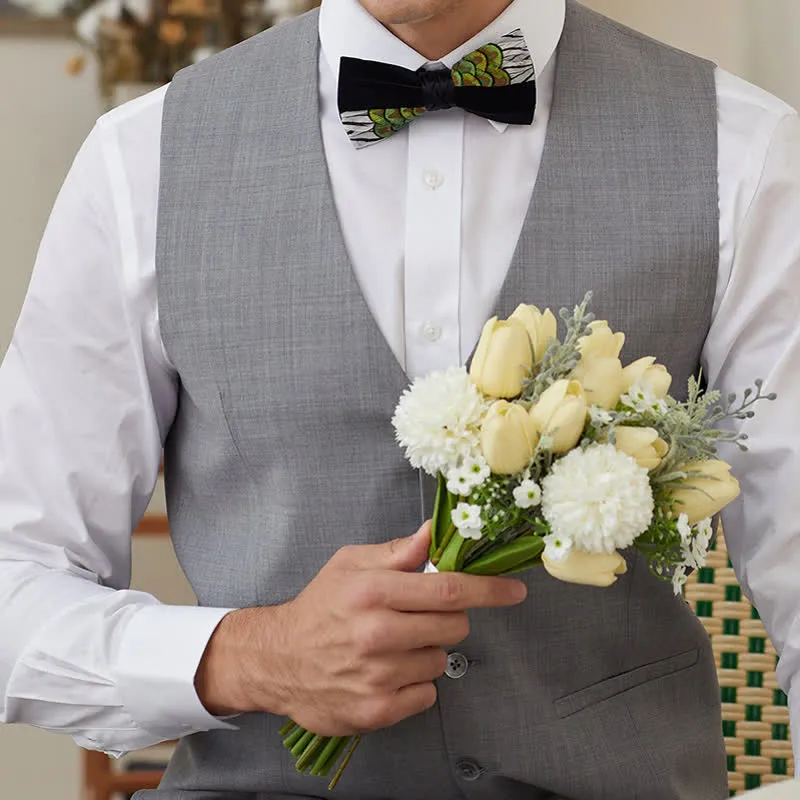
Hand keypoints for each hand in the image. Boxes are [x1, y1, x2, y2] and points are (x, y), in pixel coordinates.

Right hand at [195, 521, 526, 734]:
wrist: (277, 660)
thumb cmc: (318, 608)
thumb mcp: (349, 564)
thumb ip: (397, 551)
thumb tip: (434, 533)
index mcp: (373, 591)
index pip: (448, 589)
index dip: (488, 589)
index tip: (514, 591)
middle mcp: (377, 633)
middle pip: (454, 626)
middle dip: (448, 619)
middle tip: (418, 617)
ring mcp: (378, 675)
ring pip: (441, 660)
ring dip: (425, 652)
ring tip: (392, 646)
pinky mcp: (377, 710)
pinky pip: (427, 694)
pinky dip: (415, 684)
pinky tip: (387, 673)